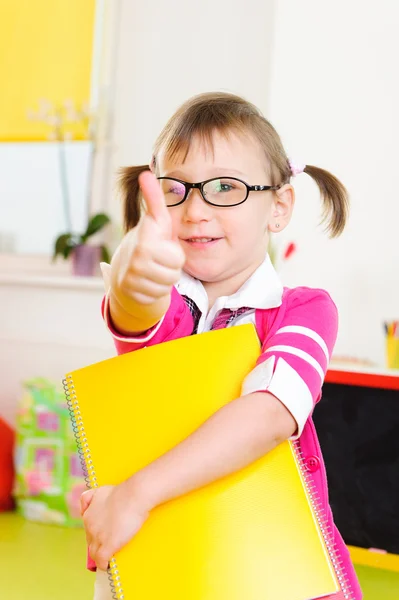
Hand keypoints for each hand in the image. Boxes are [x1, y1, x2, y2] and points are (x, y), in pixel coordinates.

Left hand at [81, 482, 148, 570]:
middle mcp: (89, 526)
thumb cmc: (123, 492)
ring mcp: (98, 537)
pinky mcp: (107, 546)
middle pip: (90, 541)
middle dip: (97, 543)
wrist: (133, 496)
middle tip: (108, 543)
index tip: (104, 533)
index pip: (88, 529)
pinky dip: (103, 564)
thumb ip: (90, 499)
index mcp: (88, 514)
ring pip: (93, 552)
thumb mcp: (100, 491)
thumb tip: (86, 508)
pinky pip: (101, 561)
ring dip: (99, 555)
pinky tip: (108, 564)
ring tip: (108, 556)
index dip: (96, 532)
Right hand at [108, 171, 184, 313]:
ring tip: (155, 269)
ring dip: (165, 279)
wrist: (125, 268)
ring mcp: (131, 277)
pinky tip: (148, 281)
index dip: (174, 251)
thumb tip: (147, 173)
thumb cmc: (149, 240)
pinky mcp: (131, 293)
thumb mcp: (156, 220)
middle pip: (175, 271)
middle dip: (172, 266)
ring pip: (167, 285)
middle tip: (161, 259)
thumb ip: (154, 199)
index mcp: (144, 240)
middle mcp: (135, 258)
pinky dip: (155, 291)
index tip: (161, 239)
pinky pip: (157, 296)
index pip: (175, 254)